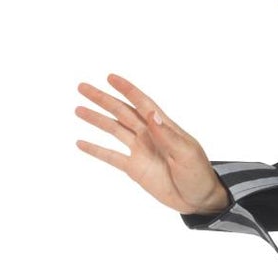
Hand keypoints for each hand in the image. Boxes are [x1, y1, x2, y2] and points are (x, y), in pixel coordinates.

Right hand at [74, 72, 228, 214]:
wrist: (199, 200)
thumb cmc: (198, 174)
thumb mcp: (186, 154)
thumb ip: (167, 135)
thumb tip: (152, 114)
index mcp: (164, 127)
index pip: (142, 103)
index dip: (127, 90)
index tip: (110, 77)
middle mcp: (149, 135)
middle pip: (122, 112)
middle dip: (103, 99)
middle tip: (82, 87)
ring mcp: (140, 151)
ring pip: (113, 130)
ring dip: (97, 119)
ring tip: (78, 109)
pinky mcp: (134, 168)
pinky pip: (111, 157)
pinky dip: (96, 150)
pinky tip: (80, 143)